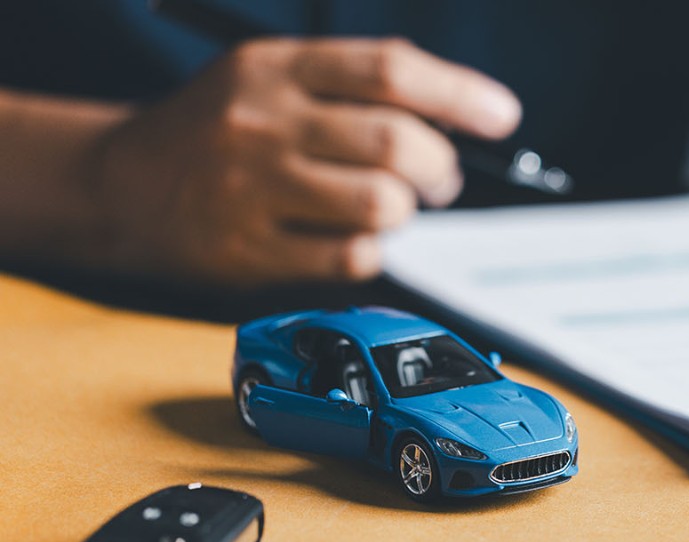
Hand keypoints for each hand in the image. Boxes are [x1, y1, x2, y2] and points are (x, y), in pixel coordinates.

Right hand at [86, 38, 520, 285]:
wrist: (118, 184)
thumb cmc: (220, 128)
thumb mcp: (274, 77)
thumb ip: (356, 86)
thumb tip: (460, 117)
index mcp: (276, 67)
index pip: (389, 69)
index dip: (460, 94)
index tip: (502, 117)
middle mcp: (264, 122)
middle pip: (395, 144)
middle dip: (440, 167)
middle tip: (441, 178)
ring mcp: (253, 190)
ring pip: (381, 206)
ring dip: (406, 211)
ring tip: (390, 205)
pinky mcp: (249, 252)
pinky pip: (350, 258)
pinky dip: (371, 251)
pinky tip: (352, 238)